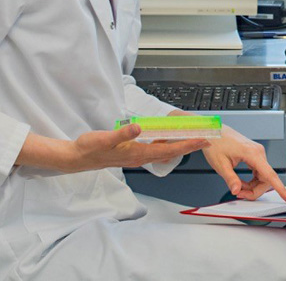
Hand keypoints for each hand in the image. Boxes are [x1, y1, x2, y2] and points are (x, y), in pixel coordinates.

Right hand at [67, 124, 208, 172]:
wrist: (78, 158)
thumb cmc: (91, 148)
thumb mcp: (105, 139)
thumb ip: (123, 134)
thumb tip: (139, 128)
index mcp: (138, 153)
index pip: (169, 149)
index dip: (187, 144)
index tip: (202, 140)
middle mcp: (141, 157)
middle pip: (171, 151)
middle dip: (190, 145)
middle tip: (206, 138)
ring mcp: (137, 156)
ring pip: (164, 151)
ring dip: (180, 145)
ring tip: (192, 138)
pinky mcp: (132, 153)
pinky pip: (155, 149)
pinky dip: (166, 144)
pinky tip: (168, 138)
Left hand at [202, 125, 285, 203]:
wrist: (214, 131)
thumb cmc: (216, 142)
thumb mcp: (220, 164)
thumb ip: (230, 179)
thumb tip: (236, 190)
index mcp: (252, 153)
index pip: (270, 175)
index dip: (281, 189)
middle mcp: (258, 152)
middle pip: (266, 179)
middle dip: (254, 191)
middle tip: (239, 193)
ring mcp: (257, 153)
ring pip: (262, 177)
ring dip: (252, 186)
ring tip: (237, 186)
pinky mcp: (254, 155)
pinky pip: (258, 172)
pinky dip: (251, 181)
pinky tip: (241, 182)